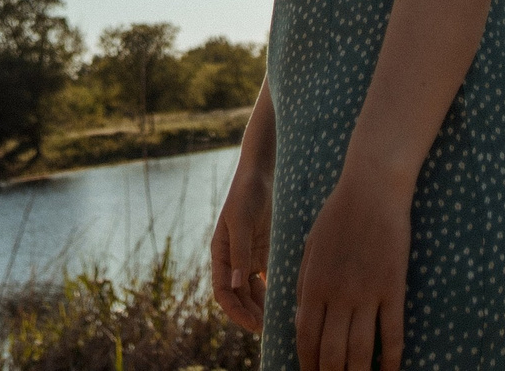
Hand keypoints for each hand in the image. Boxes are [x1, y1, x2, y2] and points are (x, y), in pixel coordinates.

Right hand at [210, 160, 272, 331]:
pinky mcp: (263, 253)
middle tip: (267, 329)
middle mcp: (232, 260)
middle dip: (249, 314)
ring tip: (276, 320)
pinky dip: (271, 291)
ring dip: (260, 306)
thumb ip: (239, 252)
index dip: (234, 311)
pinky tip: (284, 301)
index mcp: (220, 254)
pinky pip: (265, 278)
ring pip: (251, 291)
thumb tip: (236, 284)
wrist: (261, 174)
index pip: (222, 291)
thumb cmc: (246, 193)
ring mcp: (248, 258)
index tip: (252, 324)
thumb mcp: (241, 221)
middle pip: (237, 296)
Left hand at [294, 173, 410, 370]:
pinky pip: (393, 333)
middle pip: (332, 352)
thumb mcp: (310, 248)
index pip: (306, 338)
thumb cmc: (337, 215)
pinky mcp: (394, 288)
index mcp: (313, 285)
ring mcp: (367, 293)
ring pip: (361, 350)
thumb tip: (301, 320)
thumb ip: (304, 286)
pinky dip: (390, 360)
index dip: (307, 364)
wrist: (371, 190)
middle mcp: (338, 294)